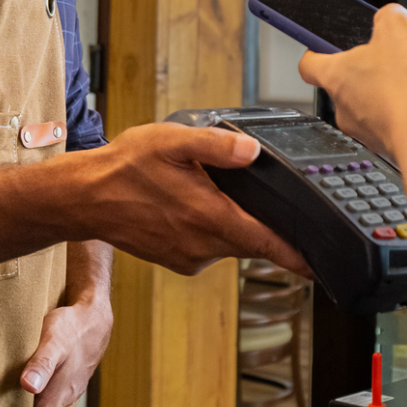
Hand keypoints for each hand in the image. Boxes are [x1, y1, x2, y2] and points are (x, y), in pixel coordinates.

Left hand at [19, 293, 110, 406]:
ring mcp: (64, 393)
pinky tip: (18, 382)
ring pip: (38, 406)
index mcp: (59, 398)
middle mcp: (63, 401)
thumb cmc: (72, 329)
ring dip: (20, 402)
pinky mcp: (63, 383)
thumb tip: (28, 386)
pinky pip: (43, 395)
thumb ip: (42, 365)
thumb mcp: (54, 343)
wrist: (94, 318)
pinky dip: (30, 392)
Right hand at [80, 123, 312, 276]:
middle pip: (253, 243)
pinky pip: (209, 247)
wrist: (84, 198)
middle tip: (268, 204)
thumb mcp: (172, 141)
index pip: (266, 244)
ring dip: (233, 224)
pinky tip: (191, 206)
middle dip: (266, 228)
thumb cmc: (124, 168)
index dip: (298, 256)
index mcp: (208, 218)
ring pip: (230, 243)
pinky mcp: (177, 260)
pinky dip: (210, 229)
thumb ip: (216, 146)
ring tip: (209, 192)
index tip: (322, 265)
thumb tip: (252, 152)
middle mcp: (202, 245)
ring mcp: (189, 257)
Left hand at [299, 6, 406, 161]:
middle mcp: (354, 108)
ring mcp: (384, 126)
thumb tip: (391, 20)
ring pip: (403, 93)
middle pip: (359, 80)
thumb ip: (390, 16)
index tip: (321, 43)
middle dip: (381, 63)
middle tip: (399, 48)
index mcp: (339, 78)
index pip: (312, 64)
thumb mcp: (397, 23)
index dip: (317, 49)